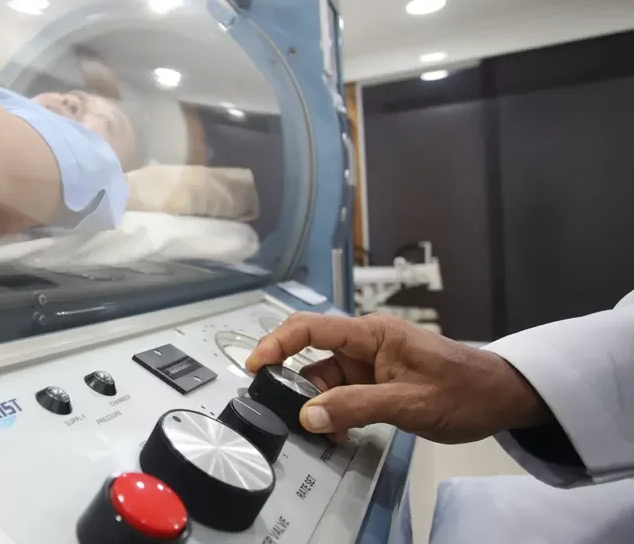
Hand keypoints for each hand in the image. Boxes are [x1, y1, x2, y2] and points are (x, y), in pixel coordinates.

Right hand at [245, 313, 550, 443]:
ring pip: (325, 379)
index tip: (255, 365)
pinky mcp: (378, 381)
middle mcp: (367, 344)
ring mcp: (371, 363)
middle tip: (279, 408)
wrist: (503, 398)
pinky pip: (343, 393)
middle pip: (312, 355)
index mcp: (373, 334)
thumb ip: (355, 407)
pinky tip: (339, 431)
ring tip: (321, 431)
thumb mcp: (408, 403)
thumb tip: (308, 415)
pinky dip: (335, 412)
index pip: (312, 329)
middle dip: (293, 382)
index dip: (278, 343)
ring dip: (318, 405)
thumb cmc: (466, 390)